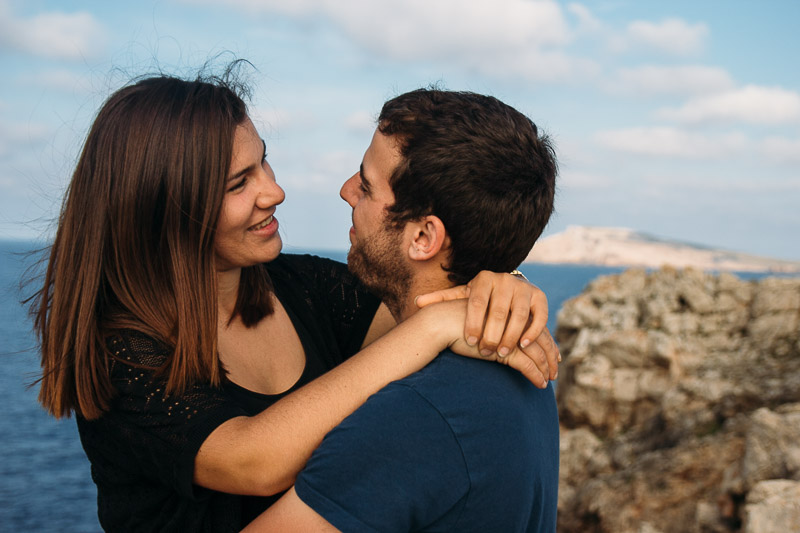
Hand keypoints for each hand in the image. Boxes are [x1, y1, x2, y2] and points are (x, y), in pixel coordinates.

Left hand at [415, 271, 559, 380]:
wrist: (508, 288)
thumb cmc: (479, 298)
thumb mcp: (462, 296)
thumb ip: (442, 299)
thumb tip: (417, 303)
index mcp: (484, 279)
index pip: (477, 302)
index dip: (474, 323)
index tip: (470, 342)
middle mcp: (505, 280)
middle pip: (498, 311)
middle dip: (492, 334)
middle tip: (485, 352)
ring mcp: (524, 288)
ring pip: (518, 315)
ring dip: (511, 336)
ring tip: (502, 353)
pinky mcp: (540, 297)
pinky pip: (539, 316)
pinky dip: (532, 331)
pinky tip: (524, 346)